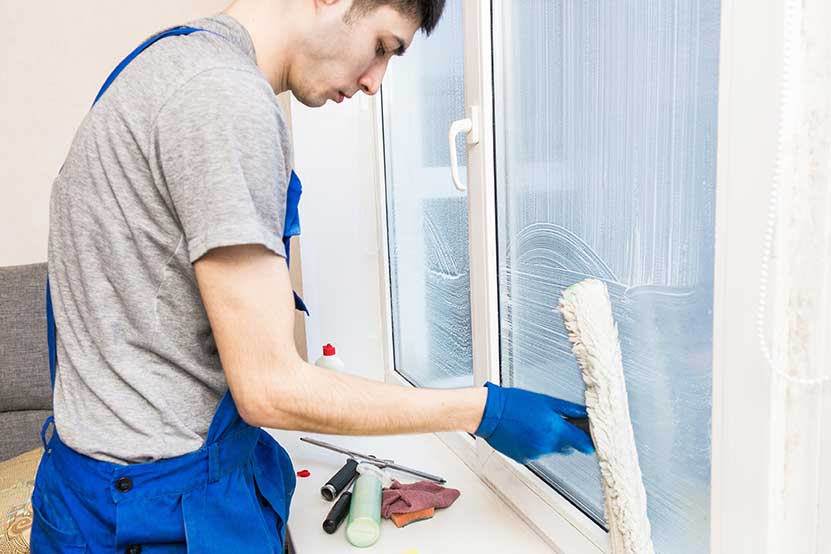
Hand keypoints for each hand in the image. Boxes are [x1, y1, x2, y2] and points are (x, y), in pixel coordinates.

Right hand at [474, 382, 593, 463]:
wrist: (489, 413)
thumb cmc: (513, 403)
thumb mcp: (545, 400)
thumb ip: (569, 409)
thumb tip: (586, 413)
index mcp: (554, 428)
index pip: (584, 444)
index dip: (589, 442)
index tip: (590, 439)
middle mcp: (546, 444)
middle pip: (567, 447)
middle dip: (564, 437)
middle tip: (554, 423)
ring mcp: (535, 453)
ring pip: (551, 450)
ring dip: (547, 440)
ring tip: (533, 425)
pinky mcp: (524, 458)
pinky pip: (536, 453)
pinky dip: (534, 445)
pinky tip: (525, 432)